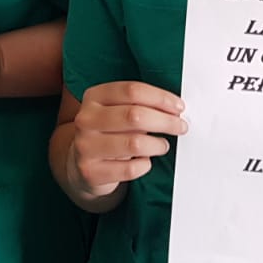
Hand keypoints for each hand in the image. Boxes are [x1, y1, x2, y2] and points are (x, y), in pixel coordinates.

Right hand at [66, 82, 185, 201]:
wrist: (81, 164)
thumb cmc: (110, 132)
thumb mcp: (117, 111)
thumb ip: (140, 105)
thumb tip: (175, 109)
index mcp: (94, 97)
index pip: (132, 91)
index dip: (160, 98)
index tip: (179, 107)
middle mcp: (86, 119)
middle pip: (135, 115)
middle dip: (165, 121)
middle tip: (181, 126)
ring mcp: (86, 146)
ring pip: (135, 143)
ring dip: (158, 145)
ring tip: (162, 145)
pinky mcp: (91, 171)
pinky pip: (130, 169)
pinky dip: (145, 165)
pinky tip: (144, 161)